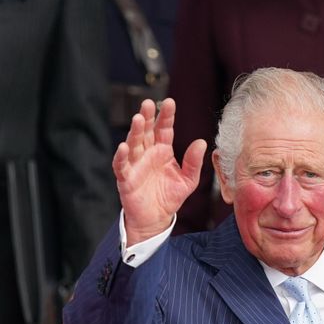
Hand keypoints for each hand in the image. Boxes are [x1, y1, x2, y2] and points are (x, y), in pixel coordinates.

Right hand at [113, 98, 205, 242]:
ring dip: (134, 131)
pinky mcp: (126, 178)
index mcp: (163, 151)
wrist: (156, 220)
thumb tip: (201, 142)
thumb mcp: (188, 180)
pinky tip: (123, 147)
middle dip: (147, 117)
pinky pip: (122, 165)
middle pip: (146, 131)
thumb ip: (194, 162)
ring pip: (133, 144)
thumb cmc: (170, 198)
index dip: (166, 116)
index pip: (164, 129)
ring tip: (137, 119)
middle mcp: (148, 154)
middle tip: (148, 103)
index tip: (169, 103)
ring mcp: (136, 165)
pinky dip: (122, 156)